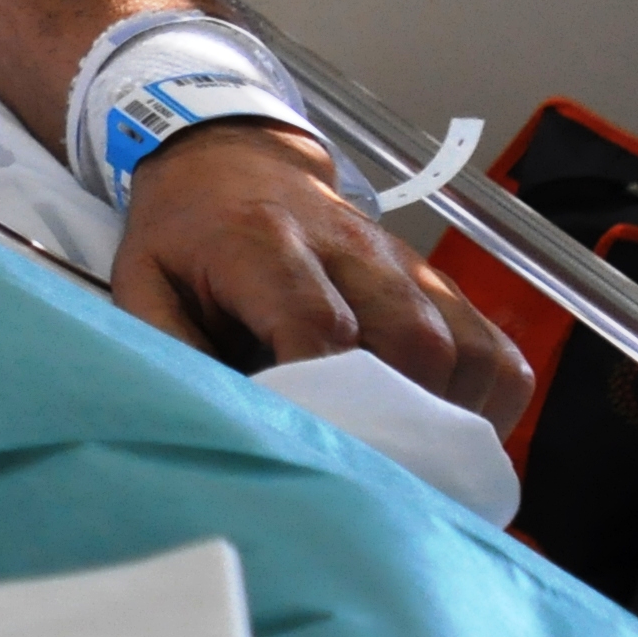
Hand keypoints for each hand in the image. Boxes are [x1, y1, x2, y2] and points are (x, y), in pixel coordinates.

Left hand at [114, 121, 533, 431]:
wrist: (228, 161)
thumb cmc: (185, 237)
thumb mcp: (144, 284)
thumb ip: (170, 349)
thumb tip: (217, 421)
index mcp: (262, 244)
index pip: (320, 321)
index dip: (329, 392)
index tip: (323, 449)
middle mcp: (347, 247)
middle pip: (412, 338)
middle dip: (401, 419)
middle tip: (375, 475)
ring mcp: (401, 263)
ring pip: (464, 345)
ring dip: (452, 416)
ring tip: (416, 465)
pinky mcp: (435, 281)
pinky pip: (493, 345)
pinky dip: (487, 399)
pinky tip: (452, 433)